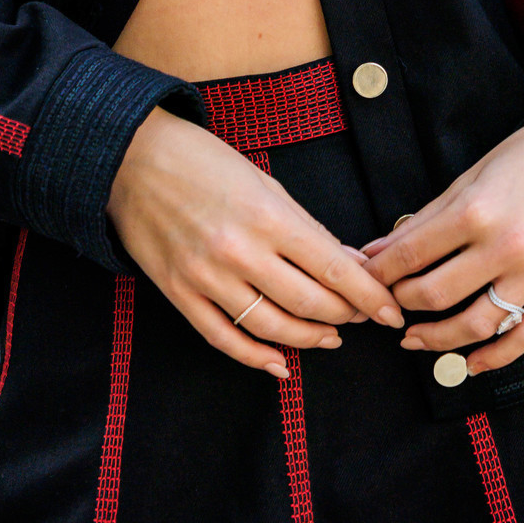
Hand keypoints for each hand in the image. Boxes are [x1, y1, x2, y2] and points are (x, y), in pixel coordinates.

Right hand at [107, 108, 403, 379]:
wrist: (131, 158)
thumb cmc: (203, 161)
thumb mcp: (264, 181)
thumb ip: (307, 227)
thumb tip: (350, 263)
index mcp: (267, 216)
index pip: (334, 270)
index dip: (370, 296)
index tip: (392, 312)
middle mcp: (239, 251)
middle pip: (309, 304)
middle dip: (346, 316)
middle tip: (363, 318)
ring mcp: (206, 277)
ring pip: (272, 328)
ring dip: (309, 339)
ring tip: (329, 336)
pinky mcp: (179, 294)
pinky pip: (224, 338)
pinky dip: (255, 357)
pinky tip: (280, 364)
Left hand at [360, 115, 523, 378]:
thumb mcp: (471, 176)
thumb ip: (426, 218)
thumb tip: (379, 248)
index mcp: (476, 210)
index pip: (410, 255)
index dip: (379, 272)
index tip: (364, 279)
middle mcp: (505, 246)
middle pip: (435, 295)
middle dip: (400, 304)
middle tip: (386, 305)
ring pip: (476, 325)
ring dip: (437, 339)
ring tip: (414, 339)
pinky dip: (495, 358)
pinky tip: (470, 363)